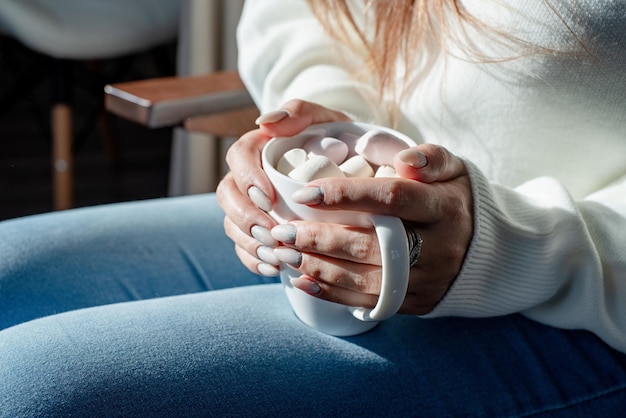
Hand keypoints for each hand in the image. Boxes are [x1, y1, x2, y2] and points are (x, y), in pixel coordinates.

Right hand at [216, 100, 350, 275]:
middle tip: (271, 235)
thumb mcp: (327, 120)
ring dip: (249, 242)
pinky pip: (244, 248)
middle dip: (245, 218)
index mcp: (260, 147)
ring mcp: (251, 205)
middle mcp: (250, 176)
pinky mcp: (259, 230)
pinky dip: (254, 260)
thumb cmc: (340, 141)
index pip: (239, 156)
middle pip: (227, 194)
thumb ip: (300, 112)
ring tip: (275, 256)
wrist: (356, 168)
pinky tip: (274, 269)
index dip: (247, 178)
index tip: (269, 199)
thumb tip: (265, 123)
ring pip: (232, 224)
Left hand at [271, 144, 472, 314]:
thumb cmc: (454, 199)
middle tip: (282, 230)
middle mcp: (439, 247)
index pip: (391, 198)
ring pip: (366, 280)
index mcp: (444, 207)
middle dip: (320, 239)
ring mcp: (428, 280)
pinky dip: (332, 294)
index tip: (304, 193)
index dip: (346, 195)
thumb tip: (405, 159)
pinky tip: (302, 280)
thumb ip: (430, 158)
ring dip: (319, 268)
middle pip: (372, 245)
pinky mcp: (417, 303)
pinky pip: (371, 303)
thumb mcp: (453, 169)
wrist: (486, 250)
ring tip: (283, 253)